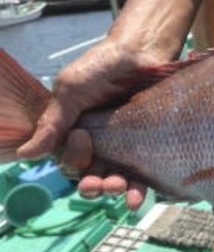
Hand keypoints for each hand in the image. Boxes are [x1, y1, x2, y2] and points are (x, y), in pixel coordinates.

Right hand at [17, 39, 160, 209]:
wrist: (142, 52)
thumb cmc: (102, 66)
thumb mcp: (71, 90)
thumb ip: (53, 122)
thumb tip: (26, 154)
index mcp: (76, 131)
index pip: (70, 161)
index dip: (74, 159)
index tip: (82, 137)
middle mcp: (101, 143)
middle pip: (93, 176)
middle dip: (95, 186)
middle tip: (103, 184)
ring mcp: (126, 146)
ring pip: (116, 180)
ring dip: (115, 190)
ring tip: (122, 191)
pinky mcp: (149, 146)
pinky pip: (142, 174)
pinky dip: (137, 190)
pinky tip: (136, 199)